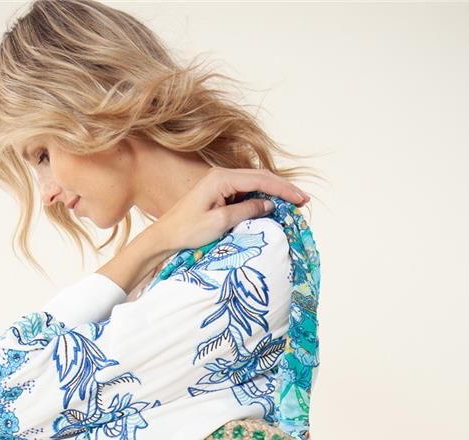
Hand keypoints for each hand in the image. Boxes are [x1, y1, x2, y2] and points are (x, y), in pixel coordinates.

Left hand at [152, 167, 309, 251]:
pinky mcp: (219, 191)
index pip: (260, 179)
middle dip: (283, 188)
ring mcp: (220, 182)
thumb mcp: (220, 223)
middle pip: (260, 177)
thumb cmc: (188, 230)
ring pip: (254, 183)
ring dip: (274, 192)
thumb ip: (246, 211)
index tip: (301, 199)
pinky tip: (273, 204)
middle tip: (303, 200)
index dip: (283, 189)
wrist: (165, 236)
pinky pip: (246, 190)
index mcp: (221, 178)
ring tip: (293, 203)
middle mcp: (222, 174)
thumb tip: (269, 204)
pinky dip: (262, 196)